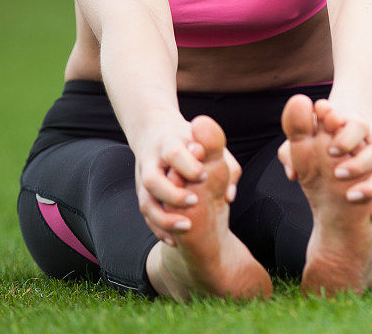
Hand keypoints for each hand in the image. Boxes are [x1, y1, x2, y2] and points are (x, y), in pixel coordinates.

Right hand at [134, 113, 240, 245]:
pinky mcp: (142, 194)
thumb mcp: (206, 142)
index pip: (174, 153)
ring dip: (164, 219)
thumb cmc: (189, 140)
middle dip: (173, 195)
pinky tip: (175, 239)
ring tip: (187, 226)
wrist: (154, 132)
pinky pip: (146, 216)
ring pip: (146, 202)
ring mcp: (143, 179)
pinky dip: (159, 229)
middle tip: (195, 201)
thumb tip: (229, 195)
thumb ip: (225, 162)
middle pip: (153, 180)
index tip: (204, 175)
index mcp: (169, 143)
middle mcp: (152, 162)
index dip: (188, 166)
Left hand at [278, 98, 371, 219]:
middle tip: (337, 174)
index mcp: (350, 123)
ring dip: (370, 184)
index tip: (330, 151)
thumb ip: (292, 150)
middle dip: (359, 162)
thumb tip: (292, 174)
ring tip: (350, 196)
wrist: (346, 127)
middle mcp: (369, 137)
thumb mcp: (302, 138)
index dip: (344, 137)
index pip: (354, 125)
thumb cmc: (319, 133)